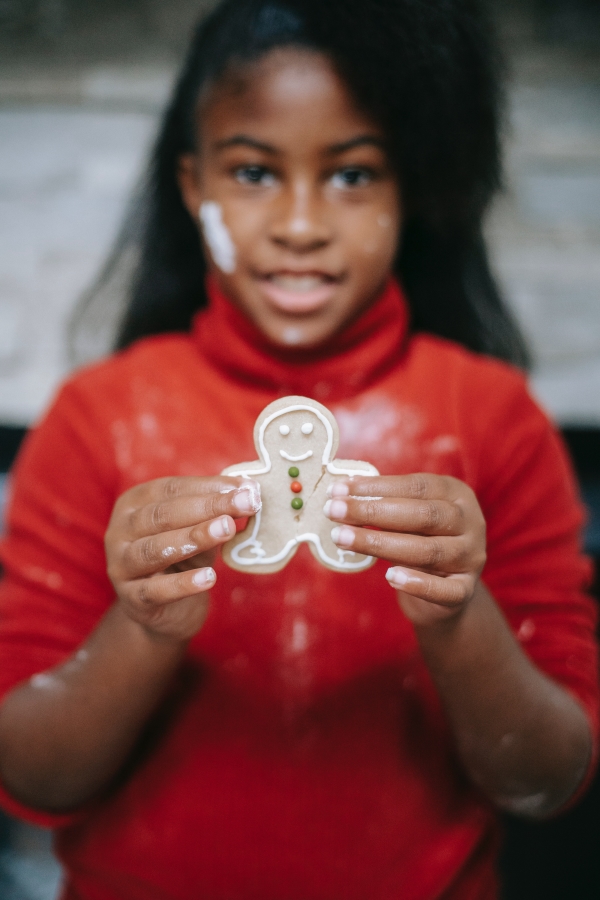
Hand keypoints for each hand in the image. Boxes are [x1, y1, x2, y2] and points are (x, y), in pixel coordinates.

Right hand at [105, 475, 260, 640]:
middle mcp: (120, 531)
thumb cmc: (183, 559)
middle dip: (207, 507)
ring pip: (154, 550)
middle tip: (244, 503)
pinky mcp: (131, 600)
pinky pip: (156, 590)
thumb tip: (249, 490)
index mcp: (134, 504)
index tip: (246, 488)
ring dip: (193, 537)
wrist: (166, 611)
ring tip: (226, 530)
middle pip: (162, 515)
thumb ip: (216, 512)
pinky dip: (183, 584)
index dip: (209, 487)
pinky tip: (209, 577)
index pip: (171, 489)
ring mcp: (120, 566)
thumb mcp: (199, 530)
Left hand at [324, 474, 485, 625]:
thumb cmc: (420, 540)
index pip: (416, 486)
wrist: (447, 592)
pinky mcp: (465, 591)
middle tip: (333, 511)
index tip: (338, 490)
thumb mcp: (409, 516)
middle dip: (373, 512)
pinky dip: (418, 584)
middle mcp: (470, 522)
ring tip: (343, 538)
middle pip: (423, 516)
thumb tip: (341, 493)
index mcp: (456, 494)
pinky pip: (444, 590)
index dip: (376, 486)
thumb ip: (386, 503)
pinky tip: (390, 577)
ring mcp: (471, 557)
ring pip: (428, 551)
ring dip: (381, 544)